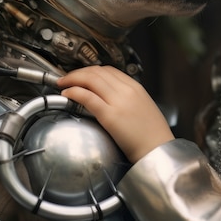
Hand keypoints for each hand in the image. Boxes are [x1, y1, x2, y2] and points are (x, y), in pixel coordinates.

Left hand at [57, 66, 174, 162]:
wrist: (158, 150)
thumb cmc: (152, 135)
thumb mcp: (143, 107)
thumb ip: (128, 98)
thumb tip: (111, 96)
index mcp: (135, 87)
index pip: (109, 70)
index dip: (91, 70)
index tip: (81, 75)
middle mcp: (126, 90)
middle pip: (97, 72)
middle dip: (78, 72)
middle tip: (66, 78)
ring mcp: (118, 102)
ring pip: (90, 80)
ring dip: (73, 79)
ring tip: (63, 84)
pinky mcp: (110, 116)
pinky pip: (88, 97)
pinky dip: (74, 92)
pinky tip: (67, 93)